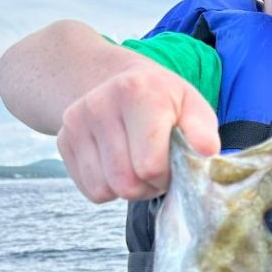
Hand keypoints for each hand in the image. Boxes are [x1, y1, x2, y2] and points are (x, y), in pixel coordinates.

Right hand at [57, 63, 219, 202]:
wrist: (120, 82)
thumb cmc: (164, 102)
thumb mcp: (192, 108)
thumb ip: (203, 131)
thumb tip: (207, 151)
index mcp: (137, 92)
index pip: (149, 166)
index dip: (166, 175)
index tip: (171, 162)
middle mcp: (100, 103)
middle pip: (126, 183)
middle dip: (147, 186)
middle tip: (155, 167)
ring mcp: (77, 121)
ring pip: (106, 189)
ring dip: (128, 188)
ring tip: (137, 164)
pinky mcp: (64, 139)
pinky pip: (90, 190)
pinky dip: (108, 187)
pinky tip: (118, 164)